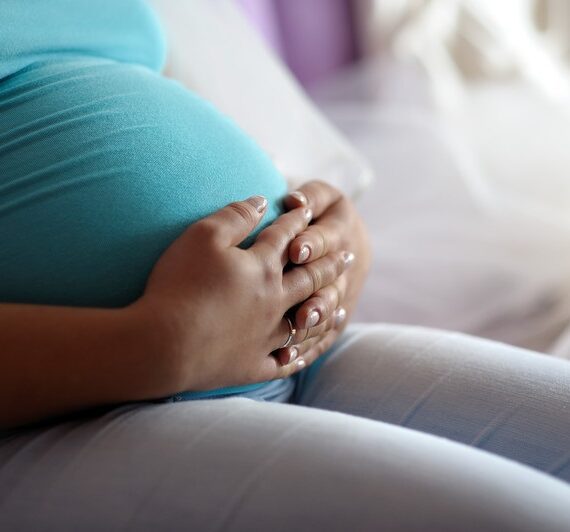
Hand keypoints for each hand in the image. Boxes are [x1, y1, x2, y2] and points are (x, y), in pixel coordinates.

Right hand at [132, 195, 353, 393]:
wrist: (163, 343)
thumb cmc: (180, 284)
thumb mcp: (202, 236)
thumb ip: (236, 216)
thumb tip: (262, 200)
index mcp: (262, 267)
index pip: (285, 238)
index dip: (297, 221)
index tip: (309, 212)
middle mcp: (273, 300)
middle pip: (309, 278)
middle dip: (329, 263)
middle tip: (348, 256)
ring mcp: (266, 336)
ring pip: (306, 321)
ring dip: (324, 309)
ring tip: (340, 302)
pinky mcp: (252, 365)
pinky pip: (284, 361)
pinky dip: (297, 356)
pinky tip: (302, 354)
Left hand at [273, 181, 371, 366]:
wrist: (344, 239)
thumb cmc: (320, 212)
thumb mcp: (321, 197)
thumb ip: (310, 197)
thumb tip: (295, 201)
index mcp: (343, 231)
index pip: (330, 238)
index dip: (314, 245)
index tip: (296, 251)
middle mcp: (347, 266)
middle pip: (333, 283)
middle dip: (317, 297)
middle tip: (300, 310)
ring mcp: (343, 294)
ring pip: (331, 313)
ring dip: (315, 325)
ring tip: (297, 335)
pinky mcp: (335, 317)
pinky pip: (324, 336)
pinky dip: (307, 348)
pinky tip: (288, 359)